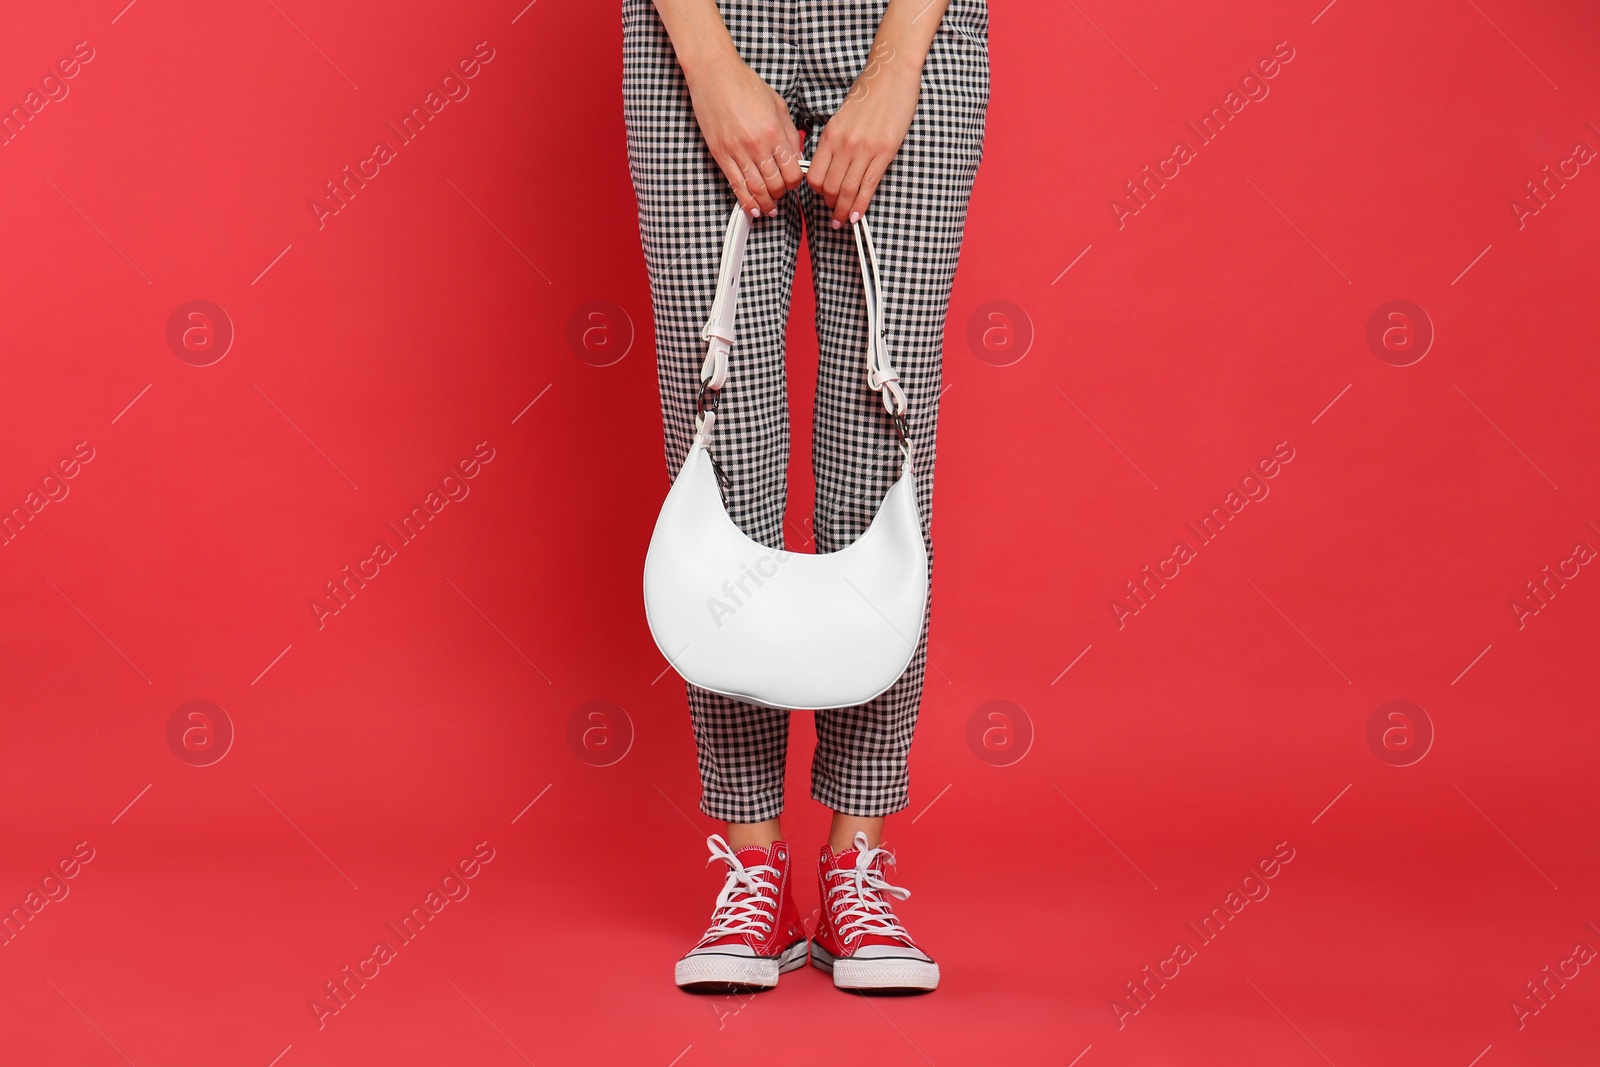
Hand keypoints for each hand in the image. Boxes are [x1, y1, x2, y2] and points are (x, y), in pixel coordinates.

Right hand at [685, 59, 804, 217]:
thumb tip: (796, 157)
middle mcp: (757, 145)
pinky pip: (736, 186)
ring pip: (756, 190)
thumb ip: (789, 133)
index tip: (794, 183)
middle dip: (781, 195)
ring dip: (765, 204)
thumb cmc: (745, 84)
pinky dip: (745, 201)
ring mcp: (737, 152)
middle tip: (781, 195)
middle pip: (775, 185)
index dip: (796, 183)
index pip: (792, 172)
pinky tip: (753, 209)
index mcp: (775, 132)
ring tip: (769, 209)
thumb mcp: (778, 105)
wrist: (714, 74)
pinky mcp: (721, 155)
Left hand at [807, 40, 919, 228]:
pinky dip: (861, 205)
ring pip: (848, 191)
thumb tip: (828, 166)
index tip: (821, 197)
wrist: (891, 75)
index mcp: (830, 135)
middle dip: (830, 205)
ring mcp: (865, 150)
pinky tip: (858, 216)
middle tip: (833, 213)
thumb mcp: (840, 117)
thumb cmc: (867, 93)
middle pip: (830, 187)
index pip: (815, 175)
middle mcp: (844, 145)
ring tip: (842, 220)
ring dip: (844, 211)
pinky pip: (869, 186)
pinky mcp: (884, 152)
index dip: (816, 192)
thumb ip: (833, 141)